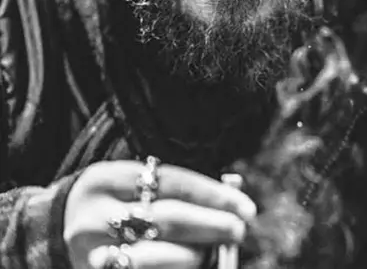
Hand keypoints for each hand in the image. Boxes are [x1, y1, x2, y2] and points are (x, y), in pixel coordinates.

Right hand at [64, 160, 255, 268]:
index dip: (212, 193)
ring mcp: (91, 251)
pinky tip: (196, 266)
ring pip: (153, 256)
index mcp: (110, 178)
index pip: (172, 183)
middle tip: (241, 227)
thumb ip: (178, 186)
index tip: (244, 203)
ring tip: (221, 249)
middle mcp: (96, 214)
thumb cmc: (112, 197)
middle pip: (166, 218)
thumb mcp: (135, 180)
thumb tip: (234, 189)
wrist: (51, 226)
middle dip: (211, 224)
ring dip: (195, 254)